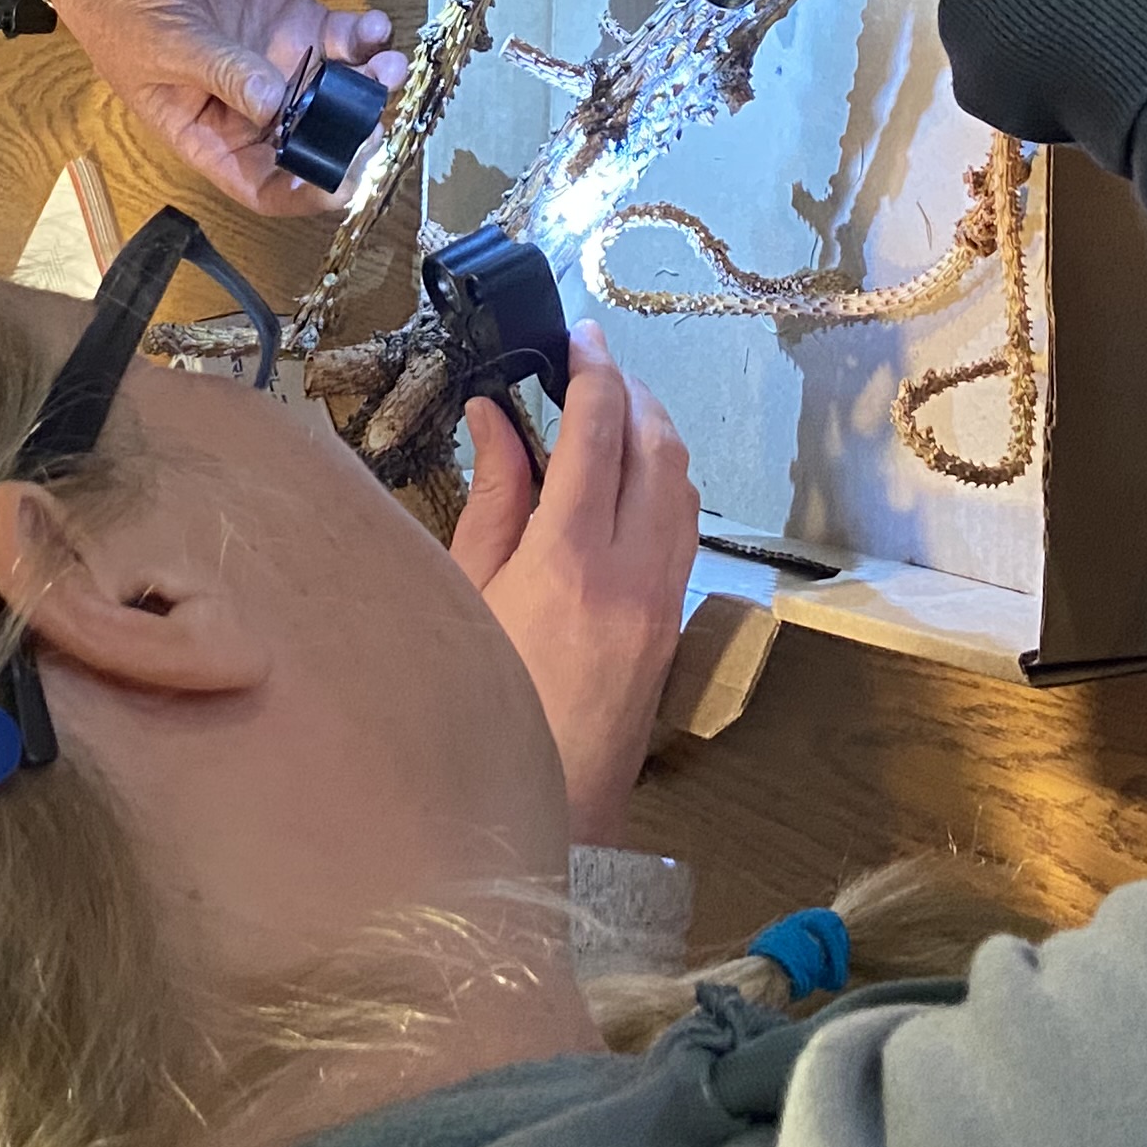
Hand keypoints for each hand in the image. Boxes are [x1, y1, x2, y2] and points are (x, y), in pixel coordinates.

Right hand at [13, 0, 405, 213]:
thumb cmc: (120, 9)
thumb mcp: (165, 47)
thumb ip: (223, 72)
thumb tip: (275, 104)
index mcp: (211, 136)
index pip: (265, 185)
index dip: (304, 193)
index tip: (340, 180)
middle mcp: (254, 109)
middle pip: (316, 142)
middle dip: (352, 137)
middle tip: (375, 119)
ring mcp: (280, 63)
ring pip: (341, 92)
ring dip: (372, 86)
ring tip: (388, 67)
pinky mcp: (296, 20)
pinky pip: (344, 40)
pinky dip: (367, 37)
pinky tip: (375, 27)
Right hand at [450, 342, 697, 844]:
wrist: (538, 810)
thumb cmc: (476, 703)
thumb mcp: (463, 594)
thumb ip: (490, 498)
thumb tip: (494, 416)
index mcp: (569, 560)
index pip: (598, 434)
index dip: (592, 371)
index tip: (577, 336)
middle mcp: (633, 573)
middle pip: (658, 449)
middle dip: (631, 392)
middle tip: (593, 361)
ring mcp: (663, 600)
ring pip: (683, 486)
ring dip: (655, 435)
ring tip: (611, 409)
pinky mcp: (671, 624)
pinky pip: (682, 529)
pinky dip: (663, 483)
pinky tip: (626, 478)